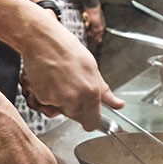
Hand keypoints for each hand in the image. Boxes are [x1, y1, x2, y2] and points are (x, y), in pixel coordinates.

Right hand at [19, 3, 123, 129]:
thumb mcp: (92, 69)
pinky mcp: (43, 97)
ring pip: (61, 110)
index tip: (89, 116)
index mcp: (91, 92)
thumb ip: (105, 92)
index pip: (92, 122)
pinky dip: (47, 95)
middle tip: (71, 86)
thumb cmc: (67, 50)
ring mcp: (58, 99)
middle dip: (74, 106)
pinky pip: (47, 103)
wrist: (44, 41)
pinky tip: (49, 79)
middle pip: (75, 117)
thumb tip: (119, 104)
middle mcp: (75, 98)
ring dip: (60, 101)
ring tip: (59, 80)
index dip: (90, 119)